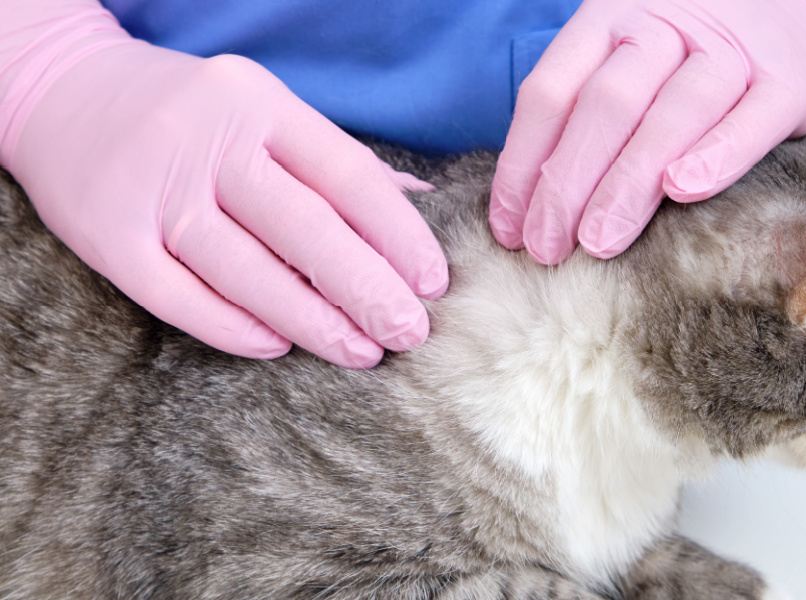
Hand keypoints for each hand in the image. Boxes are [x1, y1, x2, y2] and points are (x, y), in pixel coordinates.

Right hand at [0, 2, 447, 367]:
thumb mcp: (264, 110)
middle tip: (410, 333)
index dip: (398, 236)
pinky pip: (179, 297)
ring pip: (246, 271)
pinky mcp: (108, 236)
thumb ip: (335, 159)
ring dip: (312, 321)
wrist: (62, 92)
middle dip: (367, 288)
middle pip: (304, 228)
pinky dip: (232, 328)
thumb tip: (420, 205)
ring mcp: (154, 188)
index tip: (433, 283)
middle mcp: (208, 140)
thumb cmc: (190, 112)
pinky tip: (278, 347)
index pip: (347, 175)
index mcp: (260, 103)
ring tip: (361, 353)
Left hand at [490, 0, 805, 263]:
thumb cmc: (688, 45)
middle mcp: (664, 26)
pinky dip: (716, 155)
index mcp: (610, 21)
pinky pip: (750, 120)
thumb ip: (582, 108)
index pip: (549, 93)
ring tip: (599, 242)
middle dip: (567, 185)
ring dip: (628, 183)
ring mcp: (729, 51)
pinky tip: (683, 191)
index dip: (523, 165)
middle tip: (547, 248)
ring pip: (671, 115)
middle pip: (605, 107)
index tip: (509, 230)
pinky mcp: (789, 81)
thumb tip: (529, 202)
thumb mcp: (625, 53)